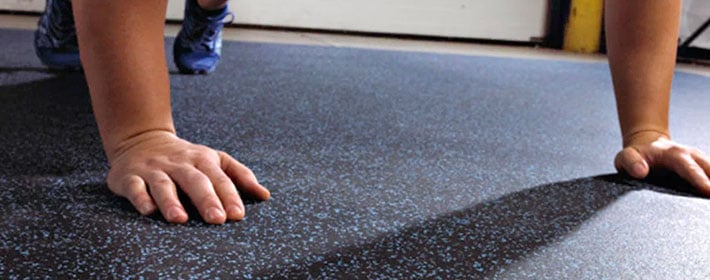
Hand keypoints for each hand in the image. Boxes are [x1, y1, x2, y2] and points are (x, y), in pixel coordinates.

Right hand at [105, 130, 269, 223]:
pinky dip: (141, 198)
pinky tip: (148, 211)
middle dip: (207, 199)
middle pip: (195, 180)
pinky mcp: (130, 177)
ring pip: (163, 184)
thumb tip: (265, 195)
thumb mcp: (215, 160)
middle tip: (217, 220)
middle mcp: (179, 163)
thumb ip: (240, 176)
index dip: (229, 195)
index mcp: (202, 159)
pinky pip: (135, 187)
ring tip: (180, 219)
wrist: (141, 139)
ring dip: (171, 201)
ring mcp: (154, 169)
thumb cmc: (186, 158)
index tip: (238, 215)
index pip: (219, 178)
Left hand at [614, 132, 709, 194]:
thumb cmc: (637, 154)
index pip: (689, 167)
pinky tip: (707, 199)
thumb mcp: (626, 156)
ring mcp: (699, 162)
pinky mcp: (702, 169)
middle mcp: (691, 156)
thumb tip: (640, 171)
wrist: (647, 146)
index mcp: (674, 154)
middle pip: (709, 169)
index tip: (709, 191)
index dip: (700, 179)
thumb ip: (630, 162)